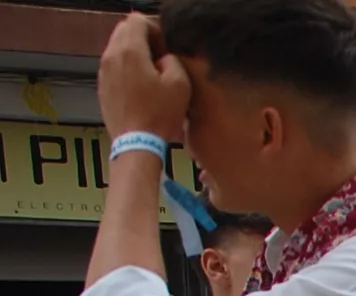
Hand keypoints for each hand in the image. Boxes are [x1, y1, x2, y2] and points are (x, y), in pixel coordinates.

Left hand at [98, 13, 188, 139]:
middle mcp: (111, 56)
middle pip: (124, 31)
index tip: (166, 47)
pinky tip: (141, 88)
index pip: (137, 21)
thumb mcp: (180, 84)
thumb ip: (172, 60)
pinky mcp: (102, 87)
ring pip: (117, 49)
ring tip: (152, 74)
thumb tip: (164, 58)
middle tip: (160, 57)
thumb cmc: (160, 116)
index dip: (155, 30)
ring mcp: (103, 72)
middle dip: (143, 39)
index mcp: (129, 51)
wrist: (137, 143)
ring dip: (134, 54)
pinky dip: (126, 69)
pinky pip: (114, 67)